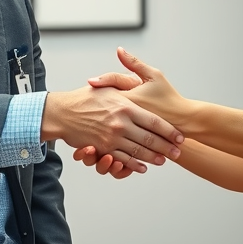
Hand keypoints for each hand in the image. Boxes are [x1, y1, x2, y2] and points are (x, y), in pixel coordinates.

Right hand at [42, 83, 182, 173]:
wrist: (62, 112)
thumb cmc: (85, 98)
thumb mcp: (108, 86)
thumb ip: (125, 82)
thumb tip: (137, 76)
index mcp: (126, 107)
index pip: (154, 122)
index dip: (169, 131)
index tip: (179, 137)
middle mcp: (121, 123)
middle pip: (150, 139)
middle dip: (166, 147)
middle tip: (177, 152)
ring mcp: (112, 137)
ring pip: (139, 151)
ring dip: (153, 157)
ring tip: (164, 160)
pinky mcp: (103, 148)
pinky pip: (123, 159)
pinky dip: (134, 164)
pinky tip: (142, 166)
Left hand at [88, 47, 186, 125]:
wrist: (182, 121)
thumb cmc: (168, 97)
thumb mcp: (154, 76)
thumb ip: (134, 64)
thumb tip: (119, 50)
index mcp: (130, 97)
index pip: (110, 85)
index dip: (100, 81)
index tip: (90, 81)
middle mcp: (127, 113)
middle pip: (105, 104)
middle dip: (96, 100)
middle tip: (89, 94)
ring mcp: (129, 127)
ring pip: (108, 120)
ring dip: (100, 115)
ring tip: (95, 109)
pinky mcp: (131, 137)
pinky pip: (114, 133)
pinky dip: (109, 128)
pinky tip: (104, 125)